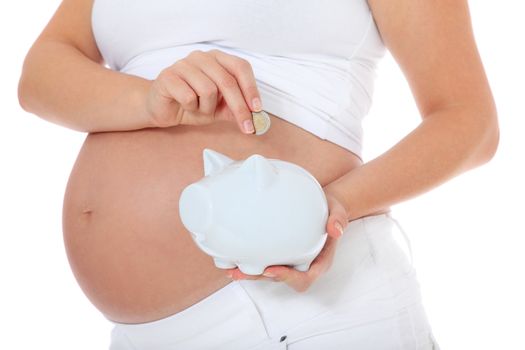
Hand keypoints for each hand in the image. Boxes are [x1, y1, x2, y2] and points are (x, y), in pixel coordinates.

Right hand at [146, 49, 261, 132]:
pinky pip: (189, 96)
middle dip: (239, 107)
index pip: (240, 67)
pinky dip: (191, 108)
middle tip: (247, 127)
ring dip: (207, 108)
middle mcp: (202, 57)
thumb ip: (236, 109)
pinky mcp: (168, 76)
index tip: (257, 109)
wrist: (162, 109)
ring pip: (208, 90)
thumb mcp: (220, 109)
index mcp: (218, 59)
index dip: (251, 88)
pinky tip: (185, 106)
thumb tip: (257, 118)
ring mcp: (183, 64)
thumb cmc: (192, 104)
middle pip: (227, 81)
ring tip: (199, 109)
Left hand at [224, 186, 348, 291]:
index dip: (287, 278)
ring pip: (268, 274)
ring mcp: (289, 261)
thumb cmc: (330, 210)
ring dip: (250, 274)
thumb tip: (335, 229)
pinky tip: (231, 258)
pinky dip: (248, 262)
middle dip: (259, 278)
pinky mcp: (279, 254)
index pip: (304, 278)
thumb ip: (338, 219)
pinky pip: (263, 262)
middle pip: (280, 279)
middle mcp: (302, 265)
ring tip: (230, 269)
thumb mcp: (338, 211)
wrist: (323, 206)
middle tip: (240, 272)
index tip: (271, 269)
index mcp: (318, 262)